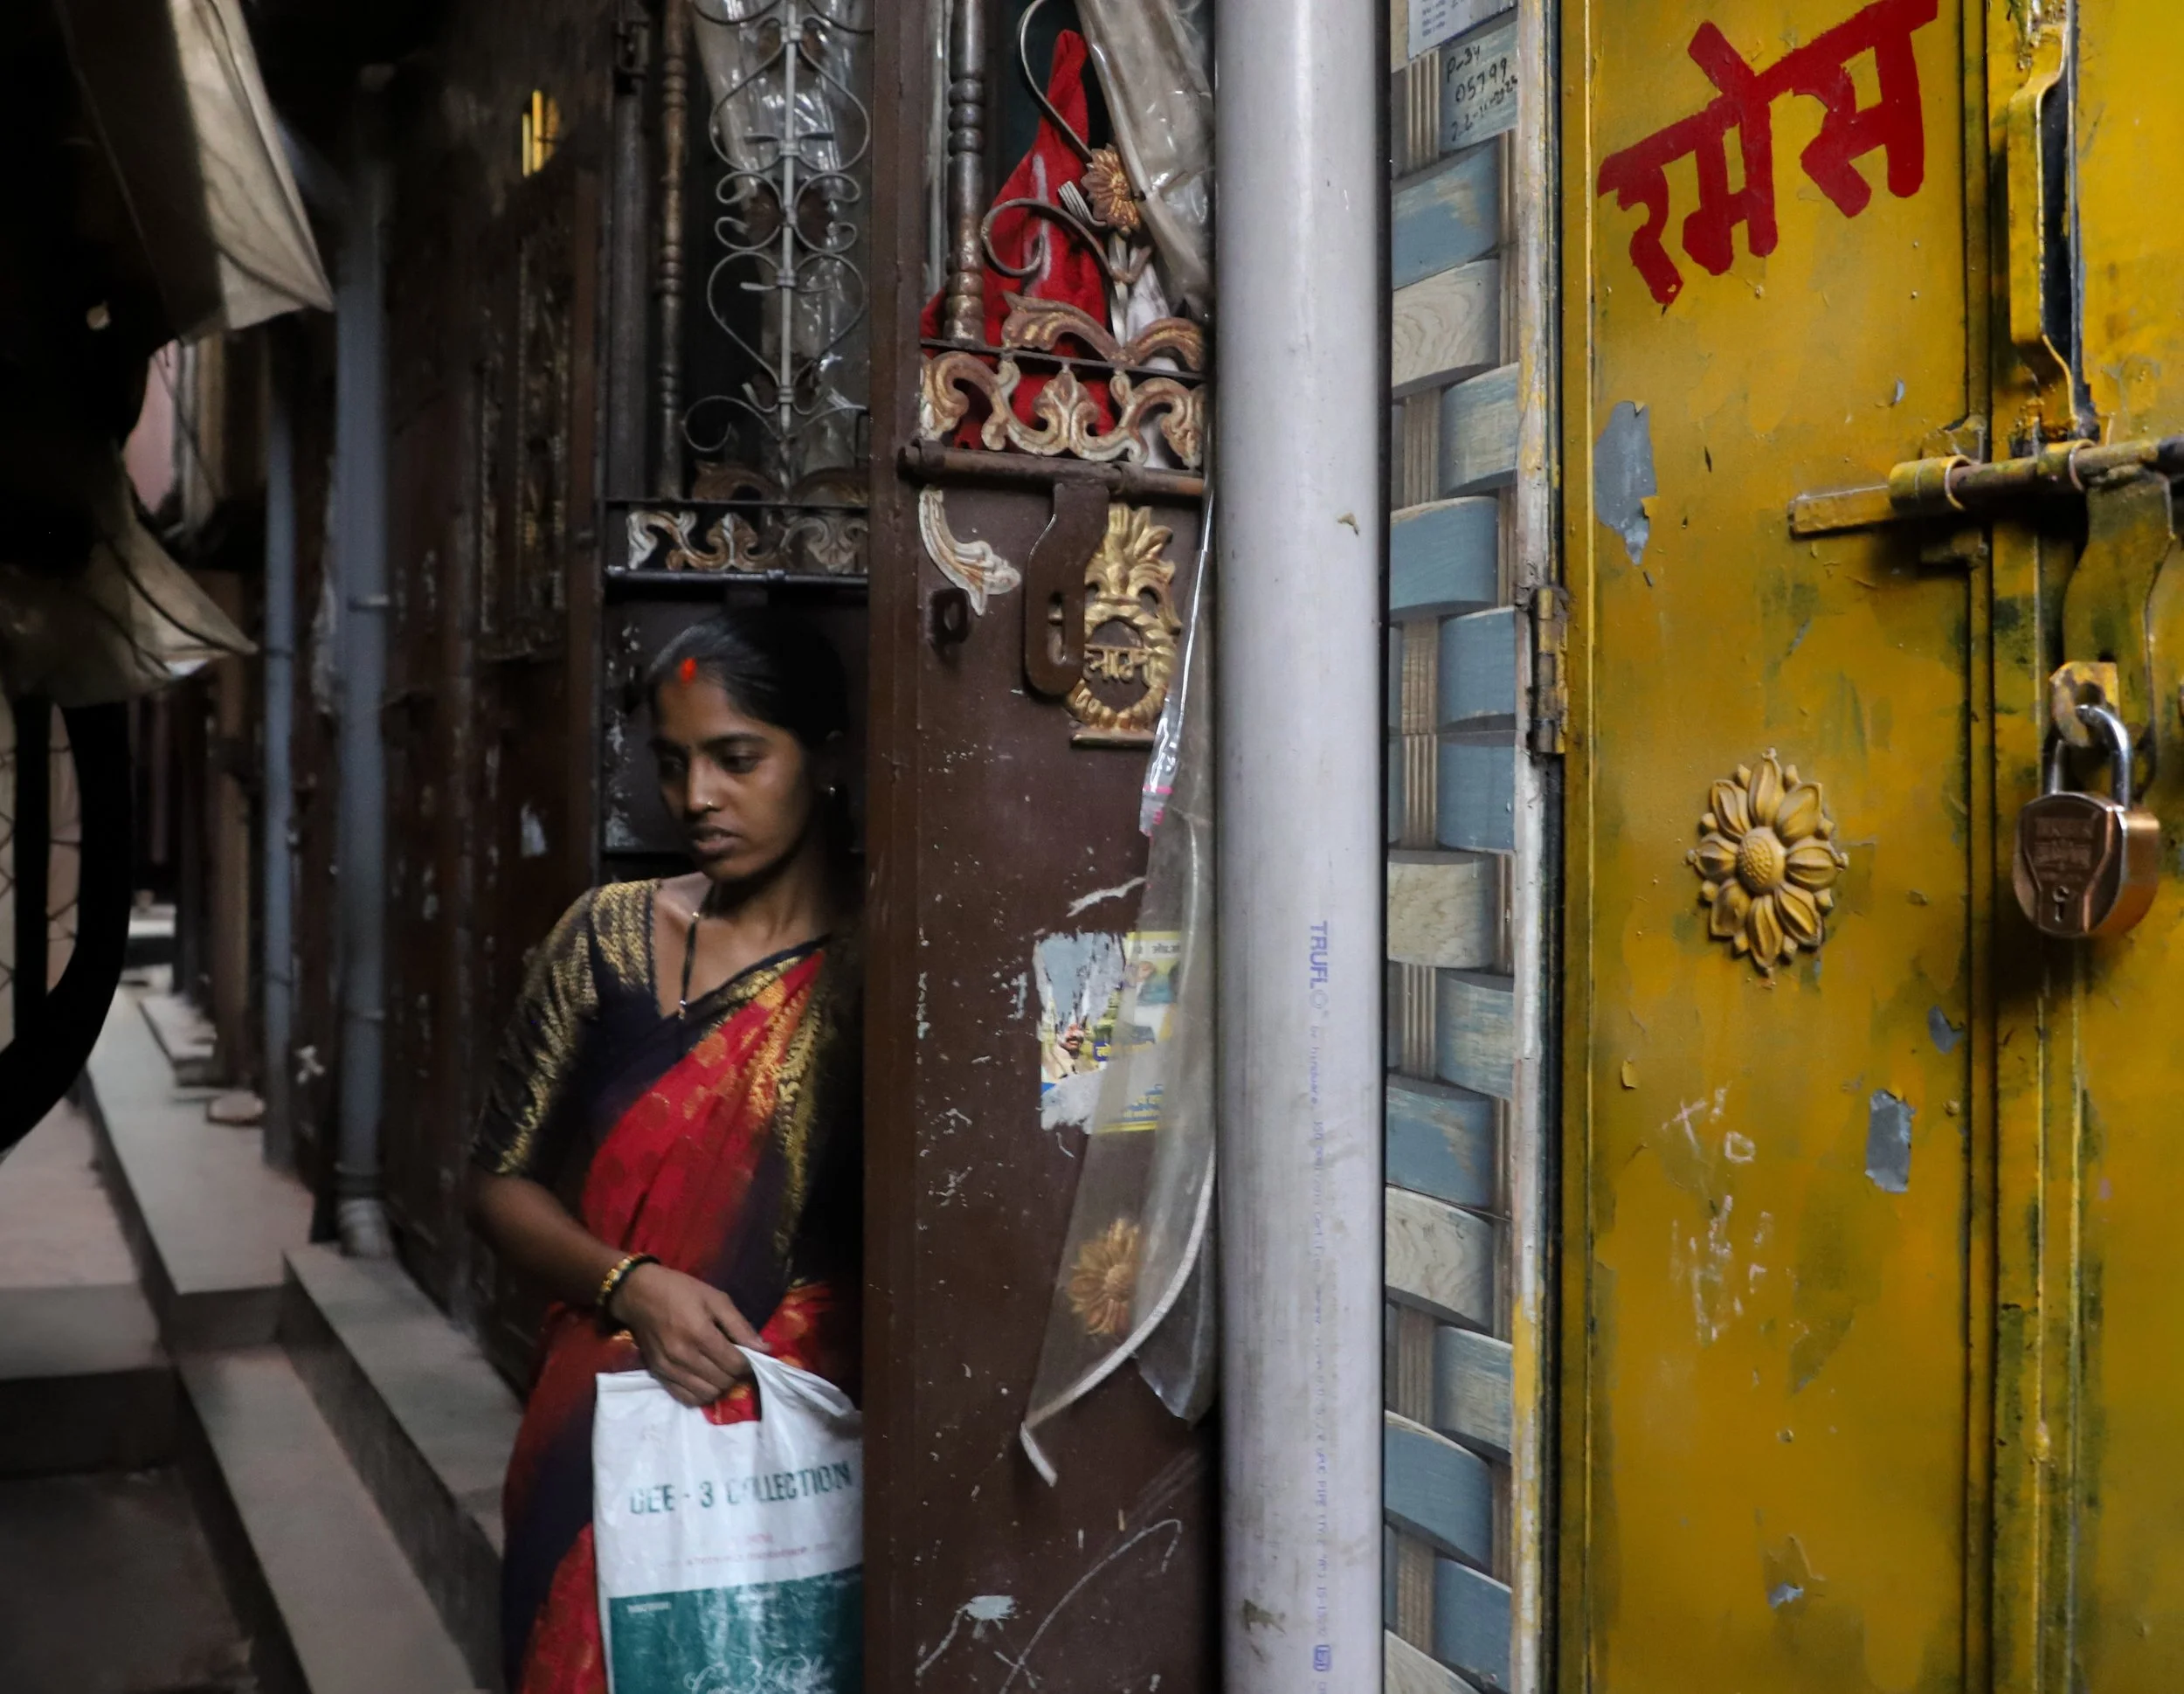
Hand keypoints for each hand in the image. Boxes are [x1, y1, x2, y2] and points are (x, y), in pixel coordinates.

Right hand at [610, 1263, 769, 1406]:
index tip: (751, 1356)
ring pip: (706, 1394)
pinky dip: (701, 1394)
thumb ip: (740, 1326)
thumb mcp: (715, 1298)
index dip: (749, 1363)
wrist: (638, 1294)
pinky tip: (705, 1379)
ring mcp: (669, 1369)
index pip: (735, 1364)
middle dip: (736, 1374)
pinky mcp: (658, 1375)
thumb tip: (764, 1349)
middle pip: (723, 1381)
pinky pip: (686, 1398)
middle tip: (737, 1361)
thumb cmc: (680, 1290)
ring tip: (721, 1370)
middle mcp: (683, 1356)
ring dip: (720, 1385)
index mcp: (699, 1333)